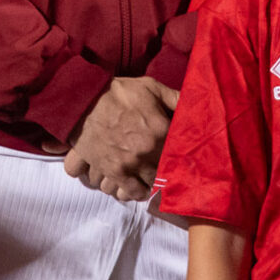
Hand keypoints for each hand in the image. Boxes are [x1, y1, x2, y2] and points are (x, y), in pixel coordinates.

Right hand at [62, 77, 177, 201]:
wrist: (81, 98)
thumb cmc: (117, 92)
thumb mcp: (150, 87)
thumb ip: (175, 98)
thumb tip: (198, 105)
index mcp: (161, 130)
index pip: (180, 155)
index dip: (181, 159)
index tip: (180, 161)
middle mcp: (147, 151)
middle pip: (165, 173)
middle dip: (165, 172)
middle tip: (164, 170)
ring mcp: (129, 163)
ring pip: (148, 186)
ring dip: (149, 184)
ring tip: (148, 179)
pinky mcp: (112, 170)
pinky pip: (128, 192)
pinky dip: (132, 192)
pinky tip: (133, 186)